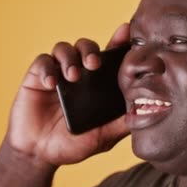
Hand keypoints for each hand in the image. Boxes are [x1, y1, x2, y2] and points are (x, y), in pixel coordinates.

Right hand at [4, 23, 130, 165]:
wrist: (41, 154)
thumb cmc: (74, 144)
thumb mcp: (104, 135)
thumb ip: (123, 123)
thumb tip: (150, 112)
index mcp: (98, 83)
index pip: (110, 57)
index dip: (119, 42)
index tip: (126, 32)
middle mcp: (80, 73)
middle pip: (87, 46)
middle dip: (91, 50)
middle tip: (94, 64)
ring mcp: (58, 73)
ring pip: (64, 49)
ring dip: (70, 58)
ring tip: (73, 76)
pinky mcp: (37, 77)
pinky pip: (43, 62)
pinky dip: (48, 69)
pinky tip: (52, 84)